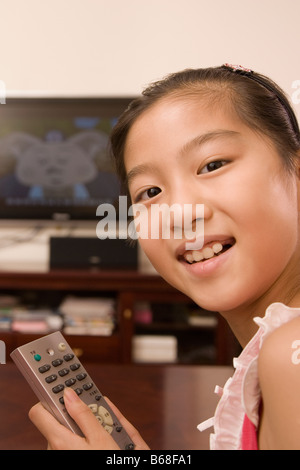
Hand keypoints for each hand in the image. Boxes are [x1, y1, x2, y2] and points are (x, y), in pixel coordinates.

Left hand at [29, 387, 149, 449]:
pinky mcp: (71, 454)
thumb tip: (69, 393)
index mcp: (59, 441)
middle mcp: (56, 448)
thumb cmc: (110, 462)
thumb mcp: (102, 437)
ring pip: (74, 429)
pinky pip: (80, 439)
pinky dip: (94, 435)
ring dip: (91, 426)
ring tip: (112, 433)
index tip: (65, 392)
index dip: (51, 399)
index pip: (39, 412)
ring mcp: (64, 453)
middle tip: (101, 416)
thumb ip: (84, 413)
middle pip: (61, 419)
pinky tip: (112, 437)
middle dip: (80, 413)